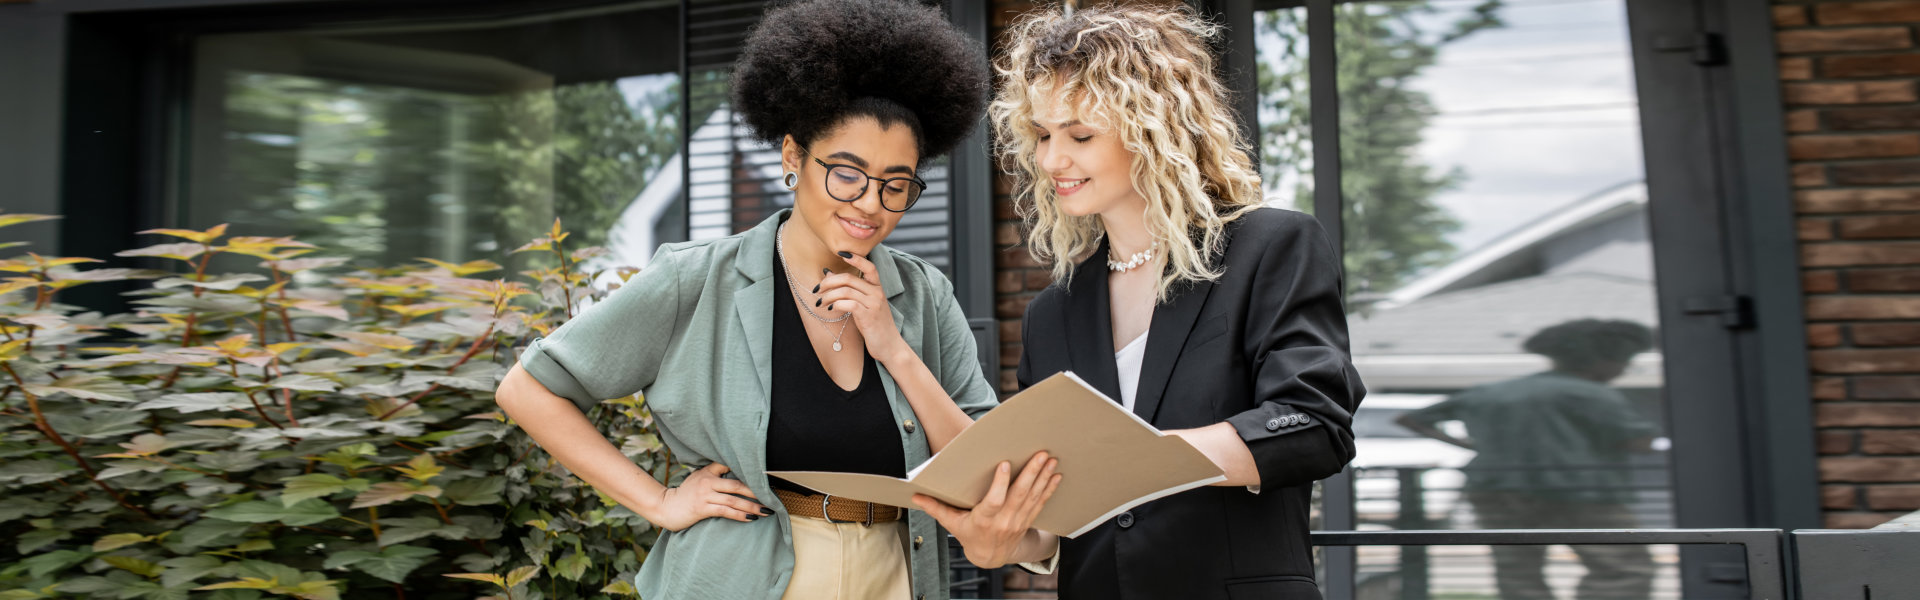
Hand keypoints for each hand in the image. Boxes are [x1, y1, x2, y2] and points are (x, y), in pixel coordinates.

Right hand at [646, 463, 771, 531]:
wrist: (666, 507)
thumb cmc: (685, 494)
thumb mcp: (698, 478)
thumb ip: (715, 474)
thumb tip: (738, 475)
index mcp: (708, 471)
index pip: (731, 465)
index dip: (749, 470)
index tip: (765, 475)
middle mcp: (708, 481)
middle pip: (737, 484)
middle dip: (757, 491)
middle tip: (772, 496)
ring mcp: (705, 494)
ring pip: (734, 500)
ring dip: (752, 506)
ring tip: (766, 510)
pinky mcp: (702, 508)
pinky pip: (725, 511)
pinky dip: (739, 515)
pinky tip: (750, 518)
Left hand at [817, 251, 907, 363]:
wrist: (890, 346)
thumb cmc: (875, 325)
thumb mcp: (864, 305)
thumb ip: (849, 289)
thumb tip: (828, 274)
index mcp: (878, 288)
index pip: (869, 266)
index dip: (855, 257)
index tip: (840, 253)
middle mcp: (877, 293)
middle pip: (850, 278)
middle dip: (829, 282)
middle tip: (817, 290)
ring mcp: (874, 304)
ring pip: (846, 291)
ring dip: (828, 296)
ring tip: (819, 303)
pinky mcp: (869, 316)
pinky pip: (849, 304)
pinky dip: (836, 304)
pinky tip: (831, 308)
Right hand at [911, 451, 1061, 568]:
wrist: (991, 557)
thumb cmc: (969, 535)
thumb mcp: (951, 524)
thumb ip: (935, 508)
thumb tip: (915, 495)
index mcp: (983, 519)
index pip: (994, 501)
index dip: (1000, 484)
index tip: (1005, 464)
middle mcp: (1004, 520)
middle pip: (1020, 495)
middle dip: (1031, 473)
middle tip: (1040, 454)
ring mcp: (1018, 521)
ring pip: (1033, 497)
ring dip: (1043, 477)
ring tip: (1050, 459)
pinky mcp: (1027, 520)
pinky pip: (1041, 503)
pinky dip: (1049, 489)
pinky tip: (1056, 475)